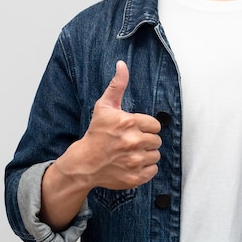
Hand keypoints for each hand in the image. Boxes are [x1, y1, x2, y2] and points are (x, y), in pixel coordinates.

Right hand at [55, 60, 161, 189]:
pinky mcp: (135, 176)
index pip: (155, 125)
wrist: (85, 162)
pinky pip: (153, 170)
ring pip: (155, 155)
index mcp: (129, 123)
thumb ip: (117, 85)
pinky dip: (145, 168)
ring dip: (146, 154)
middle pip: (157, 140)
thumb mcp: (104, 106)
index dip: (145, 127)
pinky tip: (132, 163)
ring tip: (131, 153)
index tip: (134, 129)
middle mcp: (133, 142)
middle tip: (131, 142)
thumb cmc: (96, 133)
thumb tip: (122, 65)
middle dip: (146, 140)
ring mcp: (135, 161)